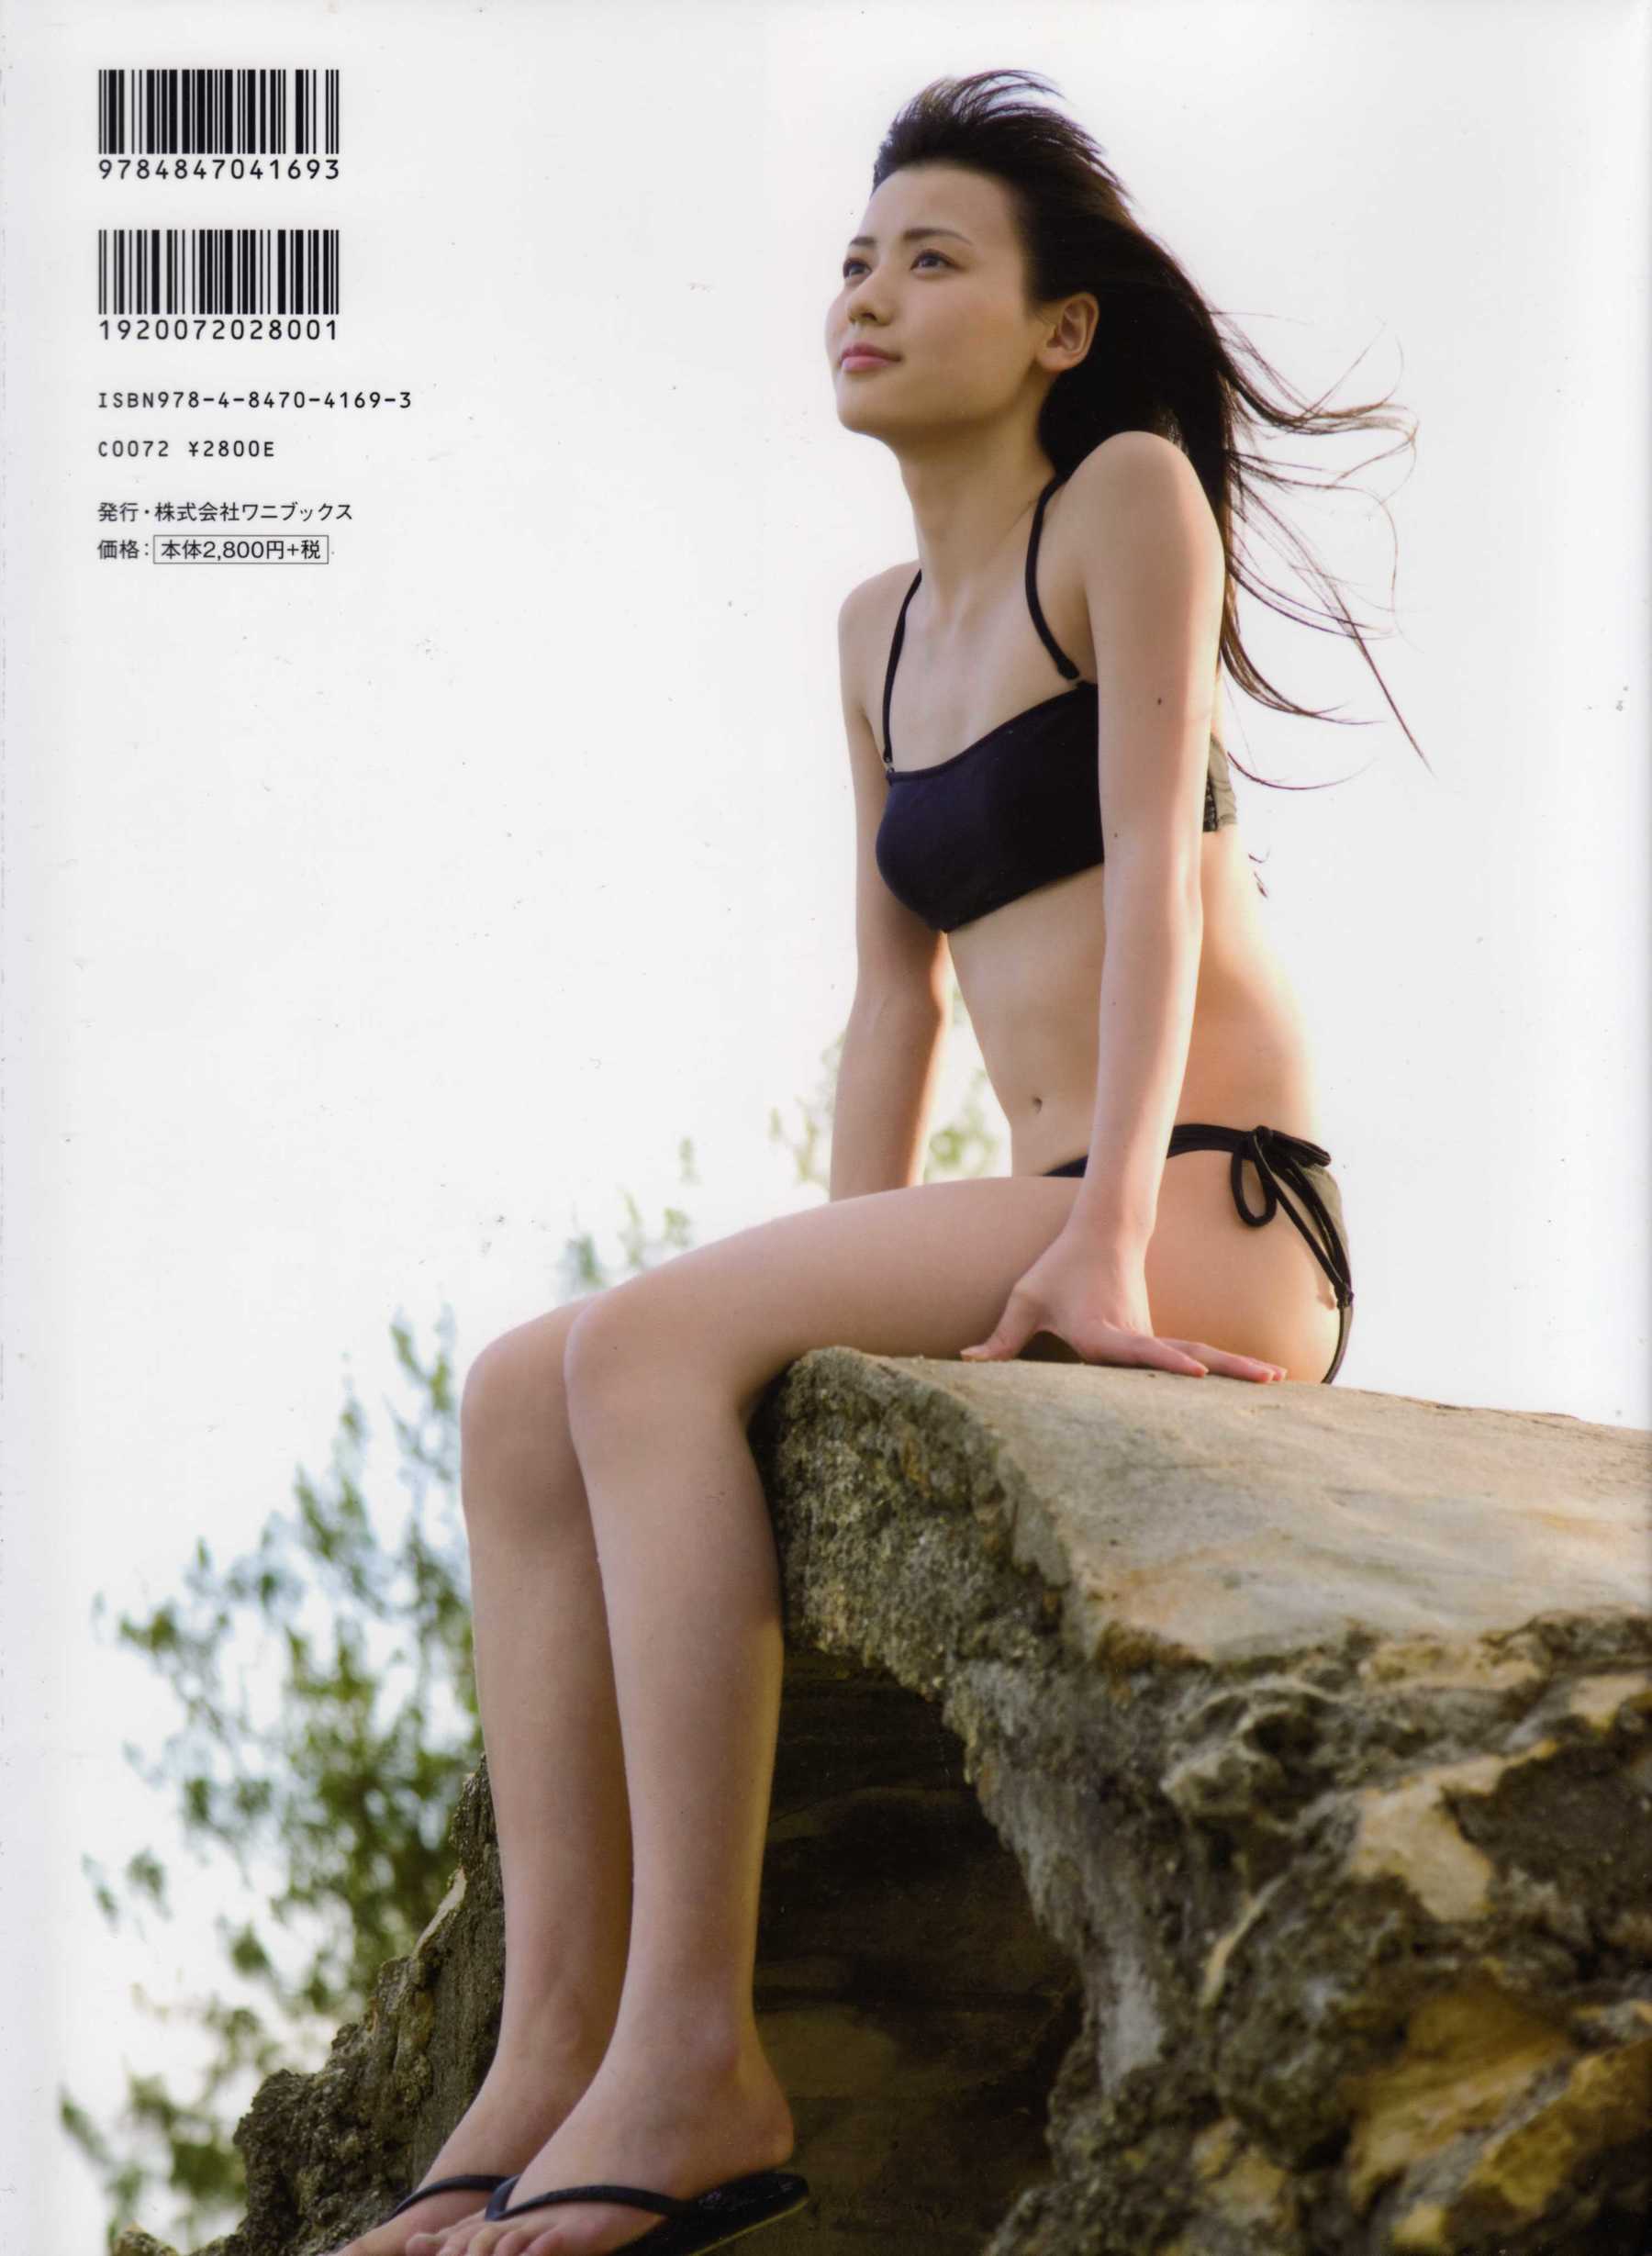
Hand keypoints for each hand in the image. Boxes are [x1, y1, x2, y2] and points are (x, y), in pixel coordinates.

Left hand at [959, 1231, 1286, 1382]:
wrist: (1100, 1233)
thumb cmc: (1058, 1270)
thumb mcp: (1025, 1300)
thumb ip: (1001, 1338)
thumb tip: (966, 1361)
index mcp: (1103, 1331)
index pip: (1138, 1351)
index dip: (1163, 1363)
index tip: (1191, 1373)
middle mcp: (1134, 1337)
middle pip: (1185, 1357)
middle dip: (1226, 1370)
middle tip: (1272, 1378)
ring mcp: (1151, 1337)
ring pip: (1196, 1357)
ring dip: (1236, 1369)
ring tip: (1280, 1380)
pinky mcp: (1155, 1339)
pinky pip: (1190, 1358)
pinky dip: (1222, 1370)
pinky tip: (1253, 1380)